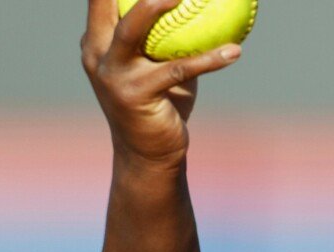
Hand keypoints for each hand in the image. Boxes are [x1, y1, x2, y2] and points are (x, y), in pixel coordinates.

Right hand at [81, 0, 242, 168]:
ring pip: (133, 30)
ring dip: (155, 7)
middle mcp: (97, 52)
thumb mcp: (160, 63)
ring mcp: (113, 74)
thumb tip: (204, 4)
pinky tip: (236, 50)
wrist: (149, 154)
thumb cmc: (161, 104)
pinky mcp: (135, 95)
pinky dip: (209, 59)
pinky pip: (178, 70)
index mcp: (98, 39)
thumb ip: (168, 33)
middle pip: (106, 2)